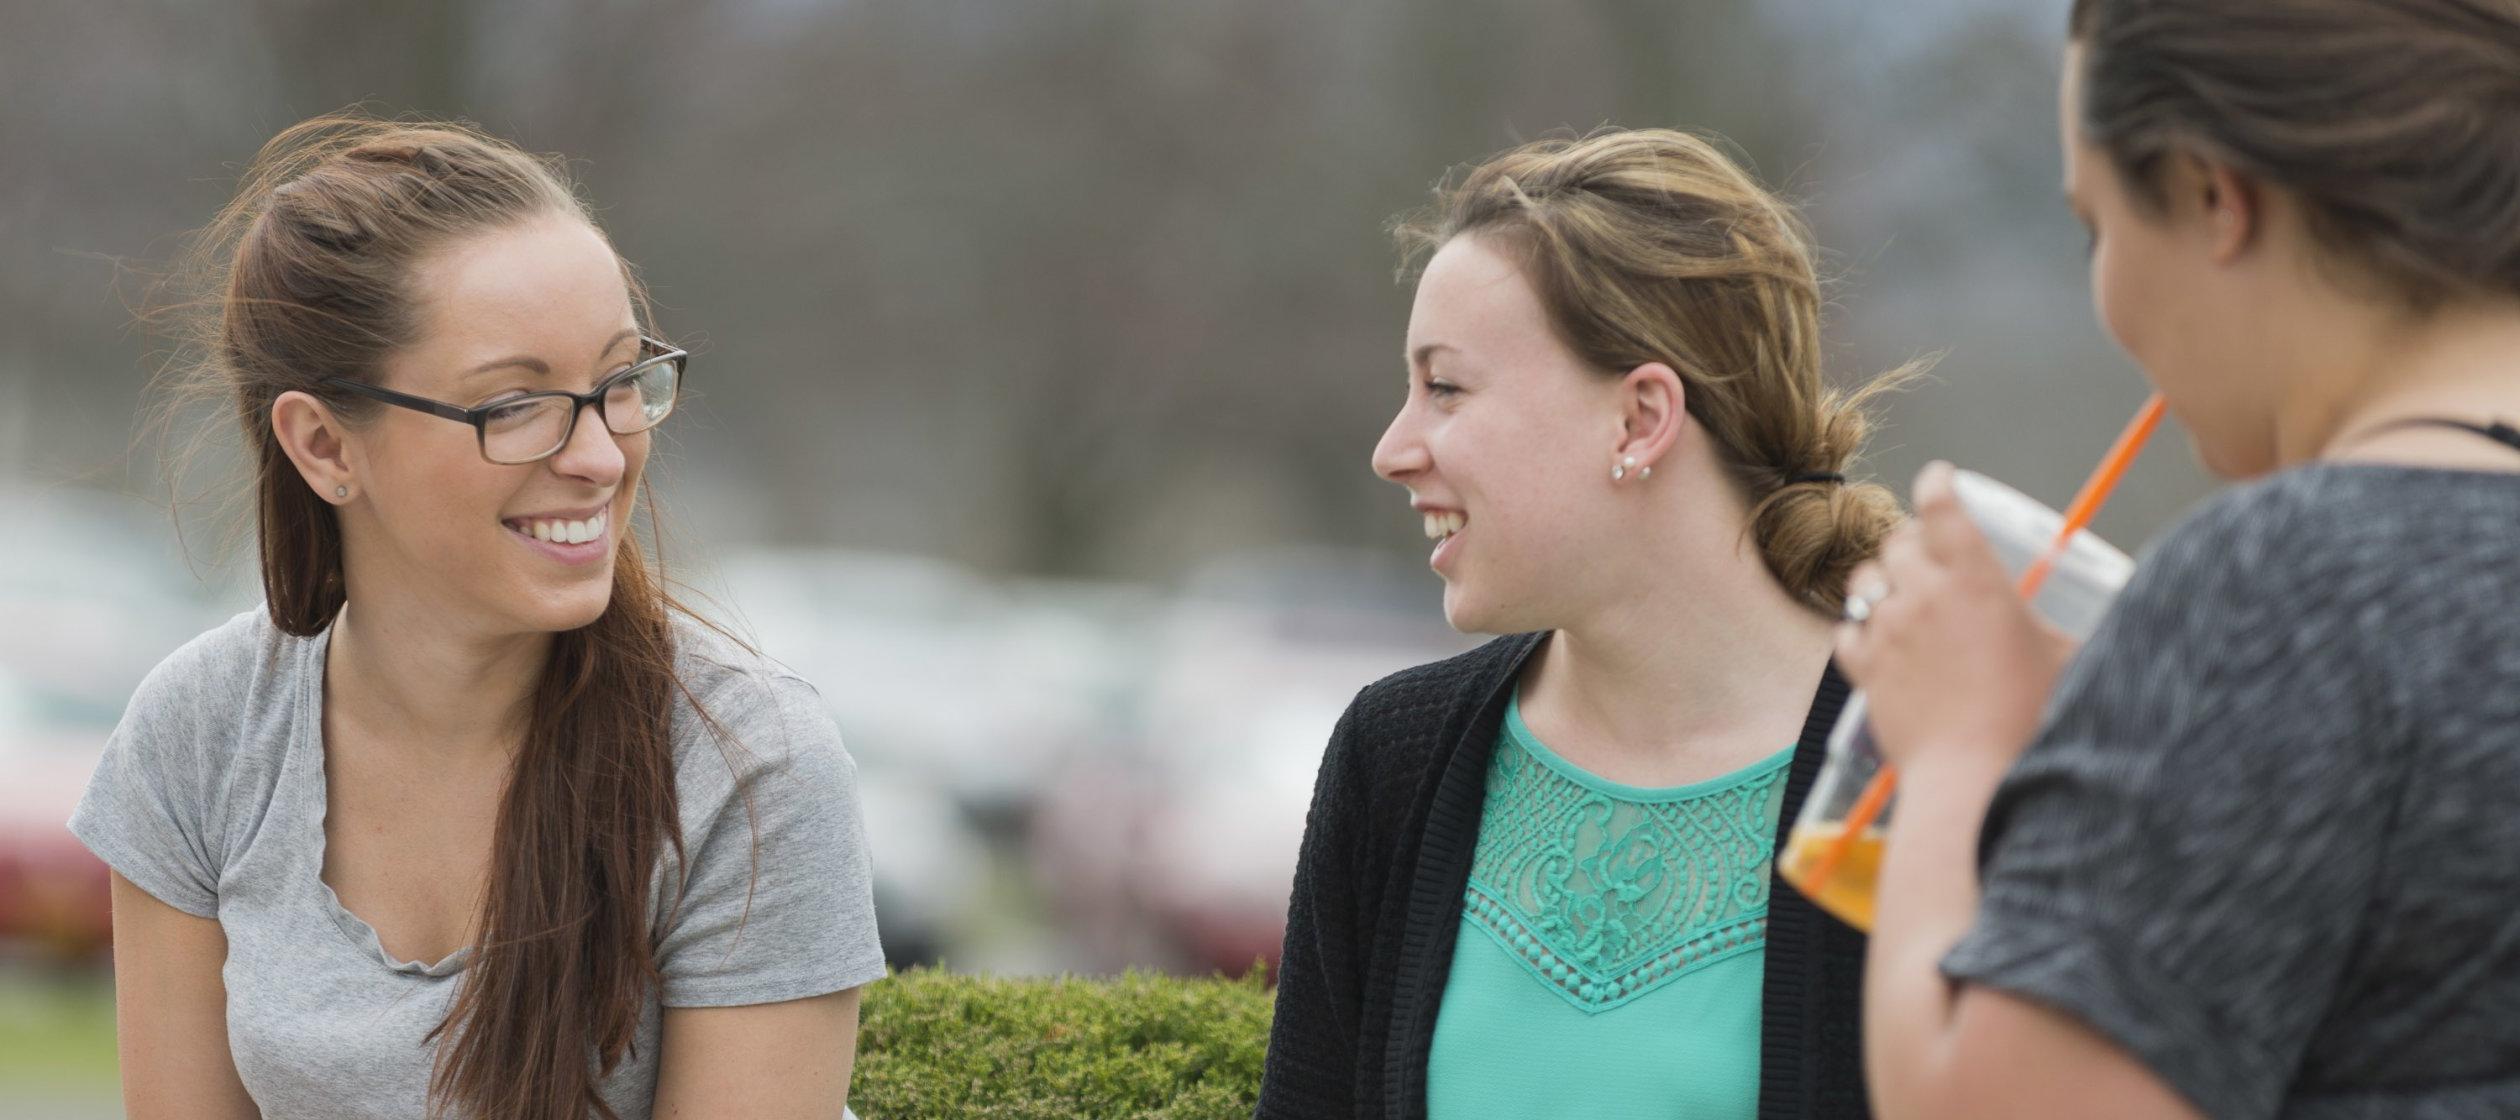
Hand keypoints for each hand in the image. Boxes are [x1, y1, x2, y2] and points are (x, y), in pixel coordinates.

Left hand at [1834, 462, 2074, 771]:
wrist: (1973, 777)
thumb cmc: (2031, 719)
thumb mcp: (2066, 659)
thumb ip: (2065, 629)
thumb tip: (2101, 621)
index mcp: (1975, 579)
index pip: (1942, 507)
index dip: (1938, 485)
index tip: (1940, 480)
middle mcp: (1923, 594)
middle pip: (1899, 541)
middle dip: (1914, 542)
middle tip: (1932, 557)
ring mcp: (1887, 630)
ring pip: (1865, 580)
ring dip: (1883, 581)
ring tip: (1902, 597)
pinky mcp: (1863, 668)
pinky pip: (1847, 630)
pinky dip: (1860, 628)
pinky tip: (1878, 640)